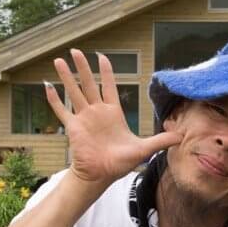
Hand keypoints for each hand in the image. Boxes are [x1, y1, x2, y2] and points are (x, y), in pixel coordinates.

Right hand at [46, 50, 182, 186]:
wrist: (101, 175)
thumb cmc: (119, 163)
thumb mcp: (144, 149)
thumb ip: (161, 140)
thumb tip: (181, 135)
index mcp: (112, 113)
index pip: (109, 86)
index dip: (106, 71)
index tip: (102, 56)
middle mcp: (96, 112)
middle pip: (88, 84)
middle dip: (83, 67)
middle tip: (76, 50)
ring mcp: (83, 118)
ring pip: (74, 92)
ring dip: (66, 76)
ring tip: (58, 60)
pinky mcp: (73, 127)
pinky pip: (61, 110)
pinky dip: (54, 99)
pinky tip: (46, 85)